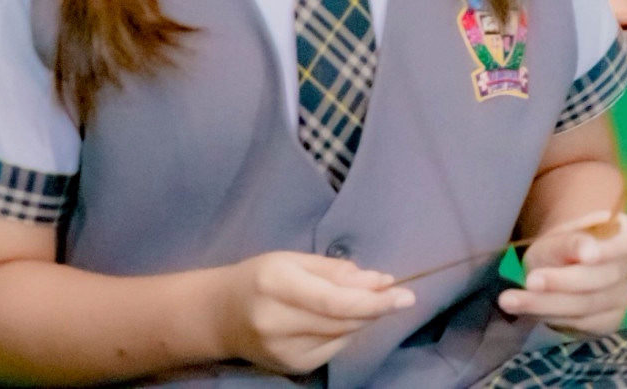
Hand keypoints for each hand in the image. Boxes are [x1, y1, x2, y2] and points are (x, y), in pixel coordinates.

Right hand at [217, 251, 413, 373]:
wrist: (220, 316)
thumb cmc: (261, 278)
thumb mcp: (296, 261)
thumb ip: (338, 271)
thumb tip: (381, 281)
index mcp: (277, 285)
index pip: (335, 301)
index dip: (375, 301)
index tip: (406, 295)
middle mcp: (276, 321)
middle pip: (343, 320)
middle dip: (377, 308)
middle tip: (398, 294)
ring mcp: (282, 350)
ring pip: (343, 335)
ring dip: (362, 318)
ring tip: (359, 300)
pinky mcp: (290, 366)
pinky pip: (334, 348)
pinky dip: (345, 332)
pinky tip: (334, 320)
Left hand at [499, 212, 626, 335]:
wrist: (555, 271)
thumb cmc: (559, 248)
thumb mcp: (558, 237)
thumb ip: (572, 241)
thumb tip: (589, 251)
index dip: (611, 249)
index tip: (587, 257)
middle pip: (604, 277)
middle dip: (563, 282)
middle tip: (530, 280)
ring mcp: (624, 297)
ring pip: (588, 305)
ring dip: (547, 304)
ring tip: (511, 300)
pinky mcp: (609, 322)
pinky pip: (581, 324)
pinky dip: (551, 317)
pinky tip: (528, 310)